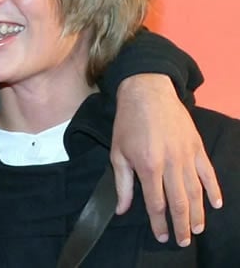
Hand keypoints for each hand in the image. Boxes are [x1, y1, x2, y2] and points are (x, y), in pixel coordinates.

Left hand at [112, 74, 221, 246]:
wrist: (147, 93)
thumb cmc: (128, 123)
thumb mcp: (118, 152)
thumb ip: (122, 183)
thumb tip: (123, 209)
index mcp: (148, 166)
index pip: (156, 203)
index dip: (159, 223)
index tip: (161, 237)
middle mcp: (170, 163)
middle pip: (179, 202)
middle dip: (181, 224)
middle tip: (183, 241)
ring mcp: (186, 155)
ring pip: (196, 191)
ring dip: (198, 213)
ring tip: (197, 228)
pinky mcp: (197, 147)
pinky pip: (208, 173)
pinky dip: (213, 190)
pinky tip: (216, 204)